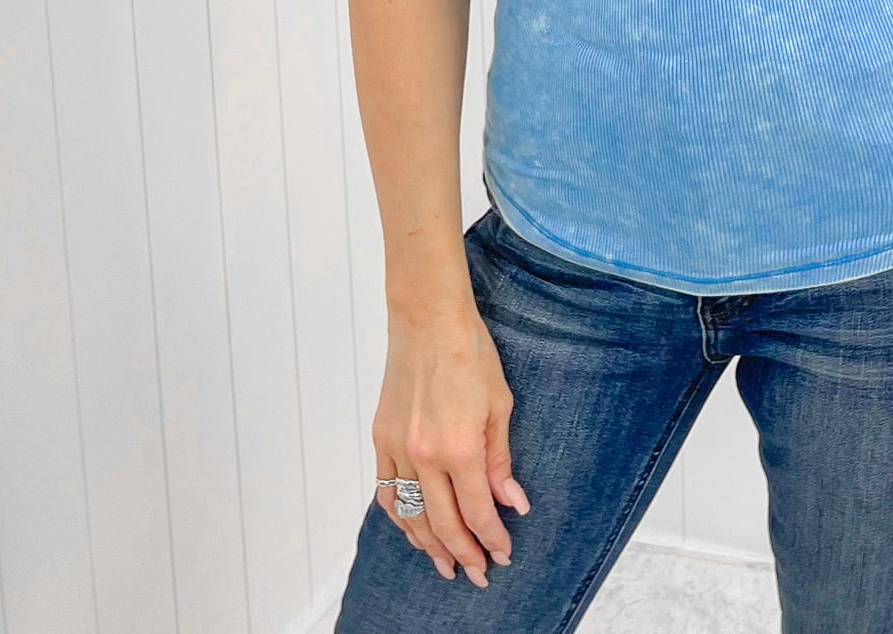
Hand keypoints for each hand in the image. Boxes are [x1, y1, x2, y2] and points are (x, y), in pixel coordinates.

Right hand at [374, 302, 529, 586]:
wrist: (427, 319)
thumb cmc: (470, 353)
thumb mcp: (499, 404)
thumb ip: (500, 459)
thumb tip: (511, 501)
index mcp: (459, 447)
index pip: (477, 511)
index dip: (491, 538)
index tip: (503, 553)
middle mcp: (424, 455)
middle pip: (442, 523)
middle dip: (464, 554)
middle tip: (480, 573)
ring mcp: (397, 448)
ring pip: (410, 516)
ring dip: (428, 545)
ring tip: (446, 564)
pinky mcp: (381, 438)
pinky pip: (387, 492)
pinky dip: (401, 518)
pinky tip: (414, 529)